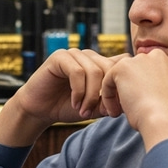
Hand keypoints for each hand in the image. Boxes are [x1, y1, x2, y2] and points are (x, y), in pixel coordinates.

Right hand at [0, 49, 128, 146]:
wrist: (40, 109)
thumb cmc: (67, 107)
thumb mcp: (94, 106)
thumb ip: (110, 100)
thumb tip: (128, 100)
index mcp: (99, 63)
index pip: (120, 65)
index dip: (121, 87)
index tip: (116, 110)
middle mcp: (88, 56)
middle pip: (109, 68)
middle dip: (108, 94)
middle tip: (104, 113)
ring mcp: (74, 54)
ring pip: (94, 71)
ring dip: (91, 96)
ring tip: (84, 112)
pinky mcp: (59, 57)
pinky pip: (77, 72)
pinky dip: (78, 91)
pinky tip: (75, 104)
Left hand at [100, 51, 167, 150]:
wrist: (164, 121)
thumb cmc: (166, 118)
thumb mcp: (165, 97)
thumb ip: (154, 86)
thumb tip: (138, 89)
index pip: (151, 71)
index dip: (143, 89)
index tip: (142, 106)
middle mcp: (158, 56)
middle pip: (136, 70)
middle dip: (130, 87)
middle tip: (129, 108)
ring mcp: (141, 59)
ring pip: (122, 75)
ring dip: (119, 92)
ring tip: (120, 112)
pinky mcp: (123, 66)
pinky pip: (109, 80)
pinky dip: (108, 97)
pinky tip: (115, 113)